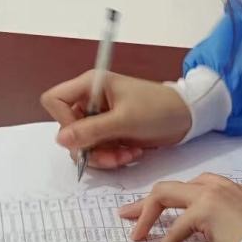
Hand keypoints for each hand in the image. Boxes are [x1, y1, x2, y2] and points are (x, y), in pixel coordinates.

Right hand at [40, 71, 191, 169]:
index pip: (55, 100)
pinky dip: (112, 156)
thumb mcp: (124, 121)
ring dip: (103, 156)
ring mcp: (100, 118)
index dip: (63, 121)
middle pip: (68, 129)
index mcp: (91, 85)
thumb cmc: (159, 109)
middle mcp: (91, 100)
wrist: (187, 117)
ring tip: (127, 155)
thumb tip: (60, 140)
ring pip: (83, 144)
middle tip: (112, 155)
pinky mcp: (110, 133)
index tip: (83, 135)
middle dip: (89, 147)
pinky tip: (132, 153)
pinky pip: (98, 150)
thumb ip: (91, 130)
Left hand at [119, 173, 241, 241]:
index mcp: (233, 188)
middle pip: (173, 186)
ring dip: (146, 215)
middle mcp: (221, 185)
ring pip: (165, 195)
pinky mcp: (205, 211)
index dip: (172, 199)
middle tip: (129, 215)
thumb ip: (228, 224)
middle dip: (148, 201)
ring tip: (135, 235)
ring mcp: (212, 195)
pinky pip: (175, 228)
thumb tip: (209, 236)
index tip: (157, 211)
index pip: (194, 186)